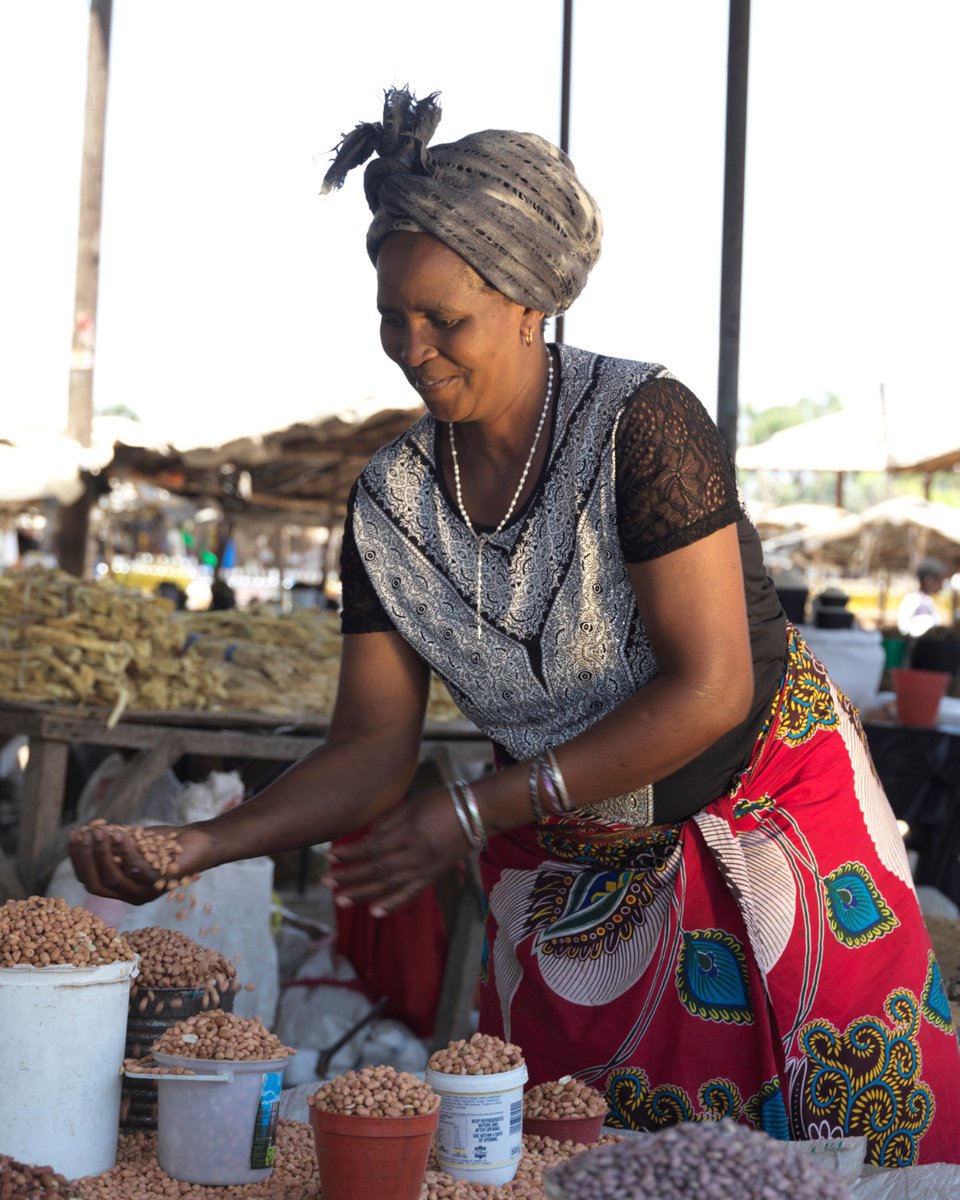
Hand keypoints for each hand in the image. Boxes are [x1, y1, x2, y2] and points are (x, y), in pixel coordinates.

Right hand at [68, 822, 211, 905]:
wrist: (200, 842)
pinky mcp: (161, 882)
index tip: (73, 837)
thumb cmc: (165, 843)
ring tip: (97, 831)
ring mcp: (146, 892)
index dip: (78, 860)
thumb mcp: (133, 843)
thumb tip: (83, 834)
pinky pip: (136, 868)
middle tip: (82, 834)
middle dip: (85, 858)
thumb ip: (112, 844)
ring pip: (113, 876)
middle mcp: (131, 896)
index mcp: (122, 889)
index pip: (90, 880)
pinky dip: (124, 849)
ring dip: (101, 852)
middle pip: (97, 882)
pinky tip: (117, 832)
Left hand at [324, 787, 471, 917]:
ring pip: (388, 884)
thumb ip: (389, 822)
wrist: (478, 812)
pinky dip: (392, 904)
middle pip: (376, 868)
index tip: (330, 856)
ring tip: (340, 899)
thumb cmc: (444, 801)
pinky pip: (410, 893)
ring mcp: (425, 867)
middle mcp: (415, 852)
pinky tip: (375, 912)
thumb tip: (365, 838)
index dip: (350, 852)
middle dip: (349, 875)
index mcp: (409, 831)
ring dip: (362, 892)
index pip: (372, 846)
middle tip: (326, 880)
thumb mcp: (414, 803)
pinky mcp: (433, 876)